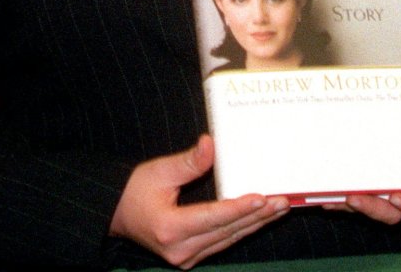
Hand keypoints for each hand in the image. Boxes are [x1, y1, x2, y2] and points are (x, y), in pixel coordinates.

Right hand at [109, 134, 289, 268]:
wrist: (117, 214)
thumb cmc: (135, 189)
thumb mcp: (159, 171)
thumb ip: (188, 162)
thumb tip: (211, 143)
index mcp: (170, 228)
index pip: (213, 217)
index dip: (239, 207)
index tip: (262, 198)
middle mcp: (181, 249)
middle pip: (227, 231)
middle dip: (258, 215)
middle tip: (283, 201)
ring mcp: (187, 258)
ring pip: (229, 239)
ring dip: (255, 223)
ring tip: (278, 208)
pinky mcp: (191, 257)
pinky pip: (222, 242)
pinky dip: (242, 228)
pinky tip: (258, 218)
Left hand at [321, 97, 400, 224]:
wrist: (386, 96)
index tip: (396, 197)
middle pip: (393, 214)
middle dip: (373, 209)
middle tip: (354, 198)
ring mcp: (380, 189)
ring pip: (368, 208)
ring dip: (351, 205)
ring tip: (334, 194)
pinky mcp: (360, 184)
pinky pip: (349, 199)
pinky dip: (337, 199)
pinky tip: (324, 195)